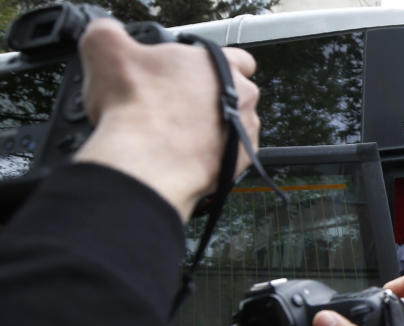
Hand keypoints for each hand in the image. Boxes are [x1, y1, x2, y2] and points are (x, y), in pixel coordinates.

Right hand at [75, 19, 259, 221]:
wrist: (144, 161)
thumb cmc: (135, 107)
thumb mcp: (105, 47)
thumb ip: (110, 33)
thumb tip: (108, 35)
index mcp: (220, 64)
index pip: (236, 57)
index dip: (210, 65)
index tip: (192, 74)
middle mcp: (243, 96)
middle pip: (234, 91)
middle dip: (209, 97)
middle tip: (176, 105)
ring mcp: (246, 130)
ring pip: (235, 124)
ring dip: (213, 126)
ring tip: (179, 133)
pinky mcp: (242, 161)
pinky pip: (232, 154)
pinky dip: (214, 153)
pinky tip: (187, 153)